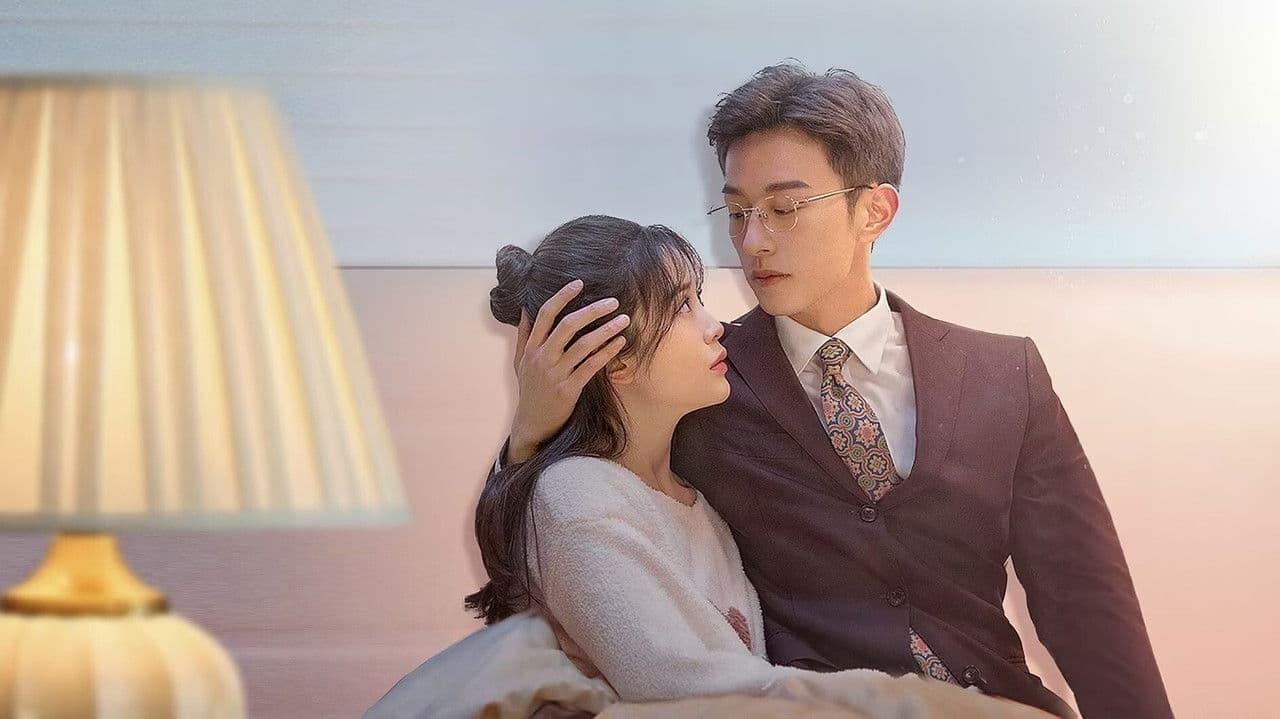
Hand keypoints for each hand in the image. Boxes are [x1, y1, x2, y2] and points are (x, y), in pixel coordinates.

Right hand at [508, 280, 630, 462]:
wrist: (532, 423)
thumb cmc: (529, 390)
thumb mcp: (520, 362)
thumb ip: (524, 335)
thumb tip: (526, 310)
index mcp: (531, 348)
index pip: (545, 315)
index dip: (562, 296)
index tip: (579, 283)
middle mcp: (542, 358)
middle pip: (568, 325)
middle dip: (592, 310)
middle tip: (613, 301)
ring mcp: (555, 374)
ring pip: (584, 345)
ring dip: (606, 330)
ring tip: (624, 319)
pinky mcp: (568, 390)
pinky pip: (591, 366)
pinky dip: (607, 352)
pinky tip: (620, 343)